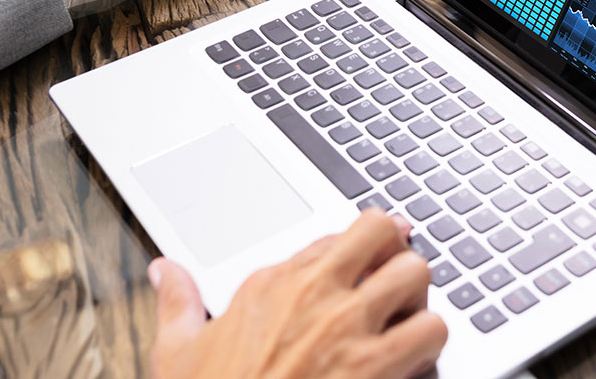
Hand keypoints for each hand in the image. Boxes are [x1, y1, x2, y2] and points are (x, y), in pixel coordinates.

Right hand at [148, 211, 445, 378]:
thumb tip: (163, 270)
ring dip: (419, 298)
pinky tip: (414, 364)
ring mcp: (347, 328)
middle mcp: (313, 294)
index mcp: (269, 284)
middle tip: (391, 288)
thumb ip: (177, 303)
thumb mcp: (177, 351)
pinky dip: (432, 346)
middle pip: (383, 231)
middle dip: (395, 255)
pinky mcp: (375, 367)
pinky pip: (432, 331)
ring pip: (417, 273)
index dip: (356, 252)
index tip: (365, 263)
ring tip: (406, 325)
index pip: (334, 236)